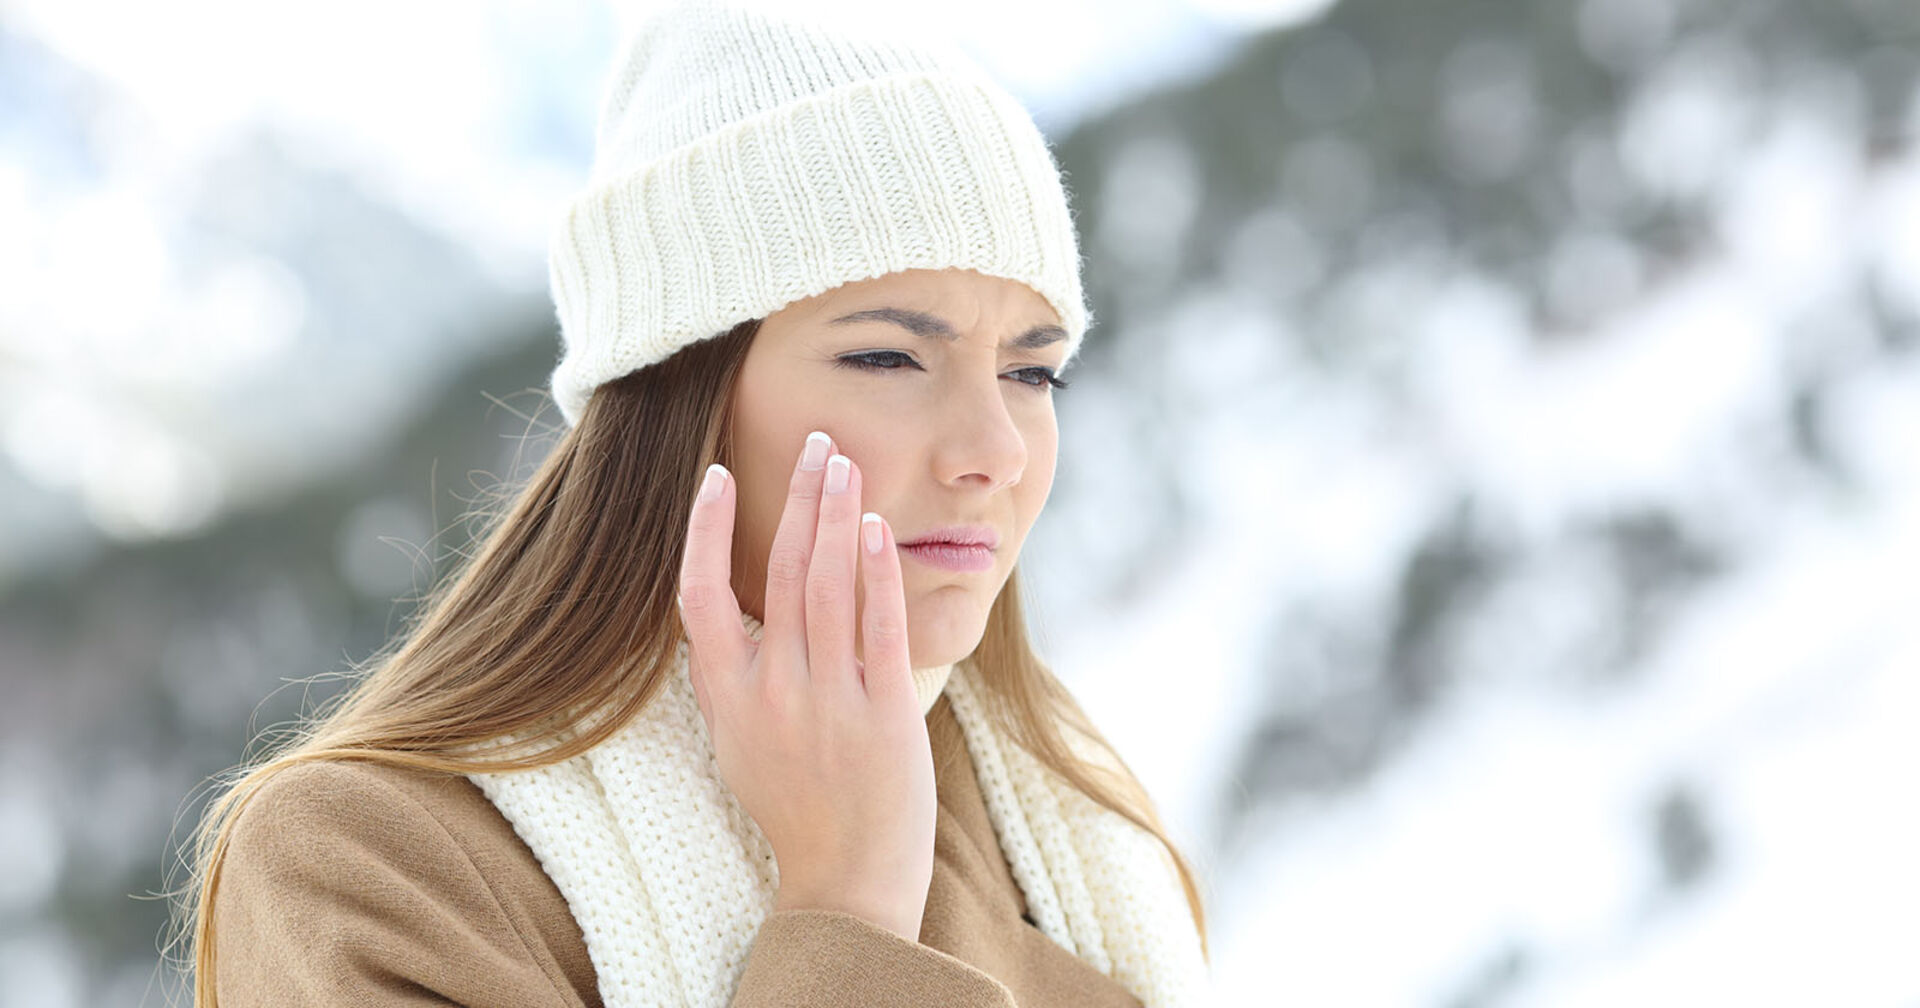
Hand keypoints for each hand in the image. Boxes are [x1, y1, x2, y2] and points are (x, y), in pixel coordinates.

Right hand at [676, 431, 935, 942]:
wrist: (847, 884)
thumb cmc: (796, 809)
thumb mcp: (740, 743)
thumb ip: (734, 676)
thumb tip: (728, 611)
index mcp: (727, 699)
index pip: (699, 596)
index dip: (705, 531)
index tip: (716, 476)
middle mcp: (772, 694)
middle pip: (779, 571)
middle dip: (799, 497)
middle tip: (817, 442)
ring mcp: (828, 703)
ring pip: (826, 585)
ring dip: (837, 515)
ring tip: (845, 462)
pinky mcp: (884, 714)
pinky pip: (879, 627)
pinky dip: (876, 573)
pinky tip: (878, 529)